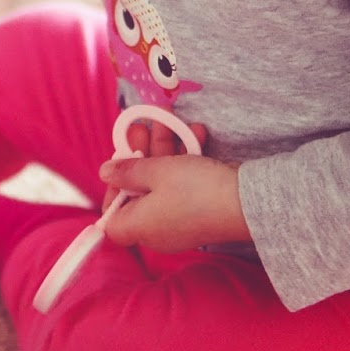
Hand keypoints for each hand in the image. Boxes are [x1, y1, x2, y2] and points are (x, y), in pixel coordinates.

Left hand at [99, 119, 247, 253]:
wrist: (246, 203)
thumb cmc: (194, 190)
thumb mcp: (156, 171)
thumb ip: (127, 170)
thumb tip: (104, 172)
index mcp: (138, 227)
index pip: (111, 218)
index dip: (112, 190)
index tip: (120, 164)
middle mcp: (156, 230)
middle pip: (137, 193)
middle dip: (140, 156)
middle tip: (141, 128)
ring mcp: (179, 222)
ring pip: (161, 184)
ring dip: (164, 151)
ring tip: (167, 120)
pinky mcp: (199, 212)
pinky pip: (181, 187)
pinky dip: (184, 162)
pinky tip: (194, 133)